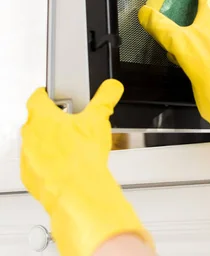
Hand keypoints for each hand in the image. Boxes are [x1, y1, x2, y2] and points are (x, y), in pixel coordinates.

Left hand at [21, 80, 152, 255]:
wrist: (77, 191)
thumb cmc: (82, 156)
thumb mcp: (99, 119)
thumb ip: (105, 99)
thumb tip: (112, 87)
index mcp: (42, 116)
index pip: (37, 97)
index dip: (46, 94)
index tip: (52, 95)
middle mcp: (29, 135)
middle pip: (37, 120)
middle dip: (53, 120)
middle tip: (72, 123)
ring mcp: (27, 157)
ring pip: (36, 143)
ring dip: (50, 143)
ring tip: (73, 147)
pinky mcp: (30, 176)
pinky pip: (37, 164)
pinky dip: (49, 163)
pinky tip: (68, 166)